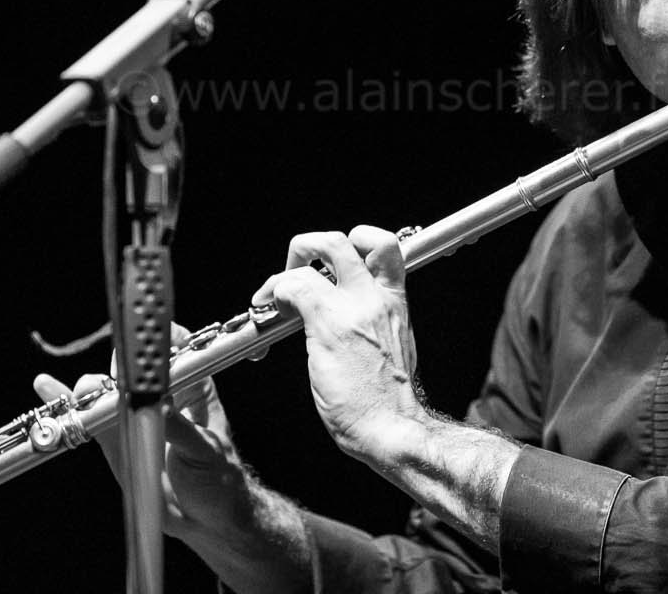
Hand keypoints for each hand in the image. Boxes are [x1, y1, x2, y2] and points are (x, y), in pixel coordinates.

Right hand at [32, 326, 251, 541]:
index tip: (146, 353)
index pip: (175, 347)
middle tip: (115, 383)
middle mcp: (159, 394)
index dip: (159, 342)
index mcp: (193, 386)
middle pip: (132, 365)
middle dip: (119, 368)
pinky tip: (47, 384)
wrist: (206, 518)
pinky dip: (67, 401)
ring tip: (84, 394)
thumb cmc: (219, 478)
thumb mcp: (205, 449)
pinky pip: (88, 417)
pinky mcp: (113, 438)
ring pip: (105, 388)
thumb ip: (178, 426)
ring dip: (90, 387)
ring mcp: (133, 415)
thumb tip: (153, 405)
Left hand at [253, 225, 421, 462]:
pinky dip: (275, 295)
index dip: (354, 243)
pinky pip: (295, 286)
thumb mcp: (392, 349)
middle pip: (345, 237)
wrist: (393, 429)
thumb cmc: (387, 402)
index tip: (333, 268)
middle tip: (296, 274)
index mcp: (395, 302)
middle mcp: (377, 295)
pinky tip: (272, 322)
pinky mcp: (328, 323)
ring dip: (289, 265)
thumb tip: (349, 325)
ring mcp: (353, 306)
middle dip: (310, 245)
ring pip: (322, 246)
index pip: (384, 246)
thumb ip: (374, 326)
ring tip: (278, 296)